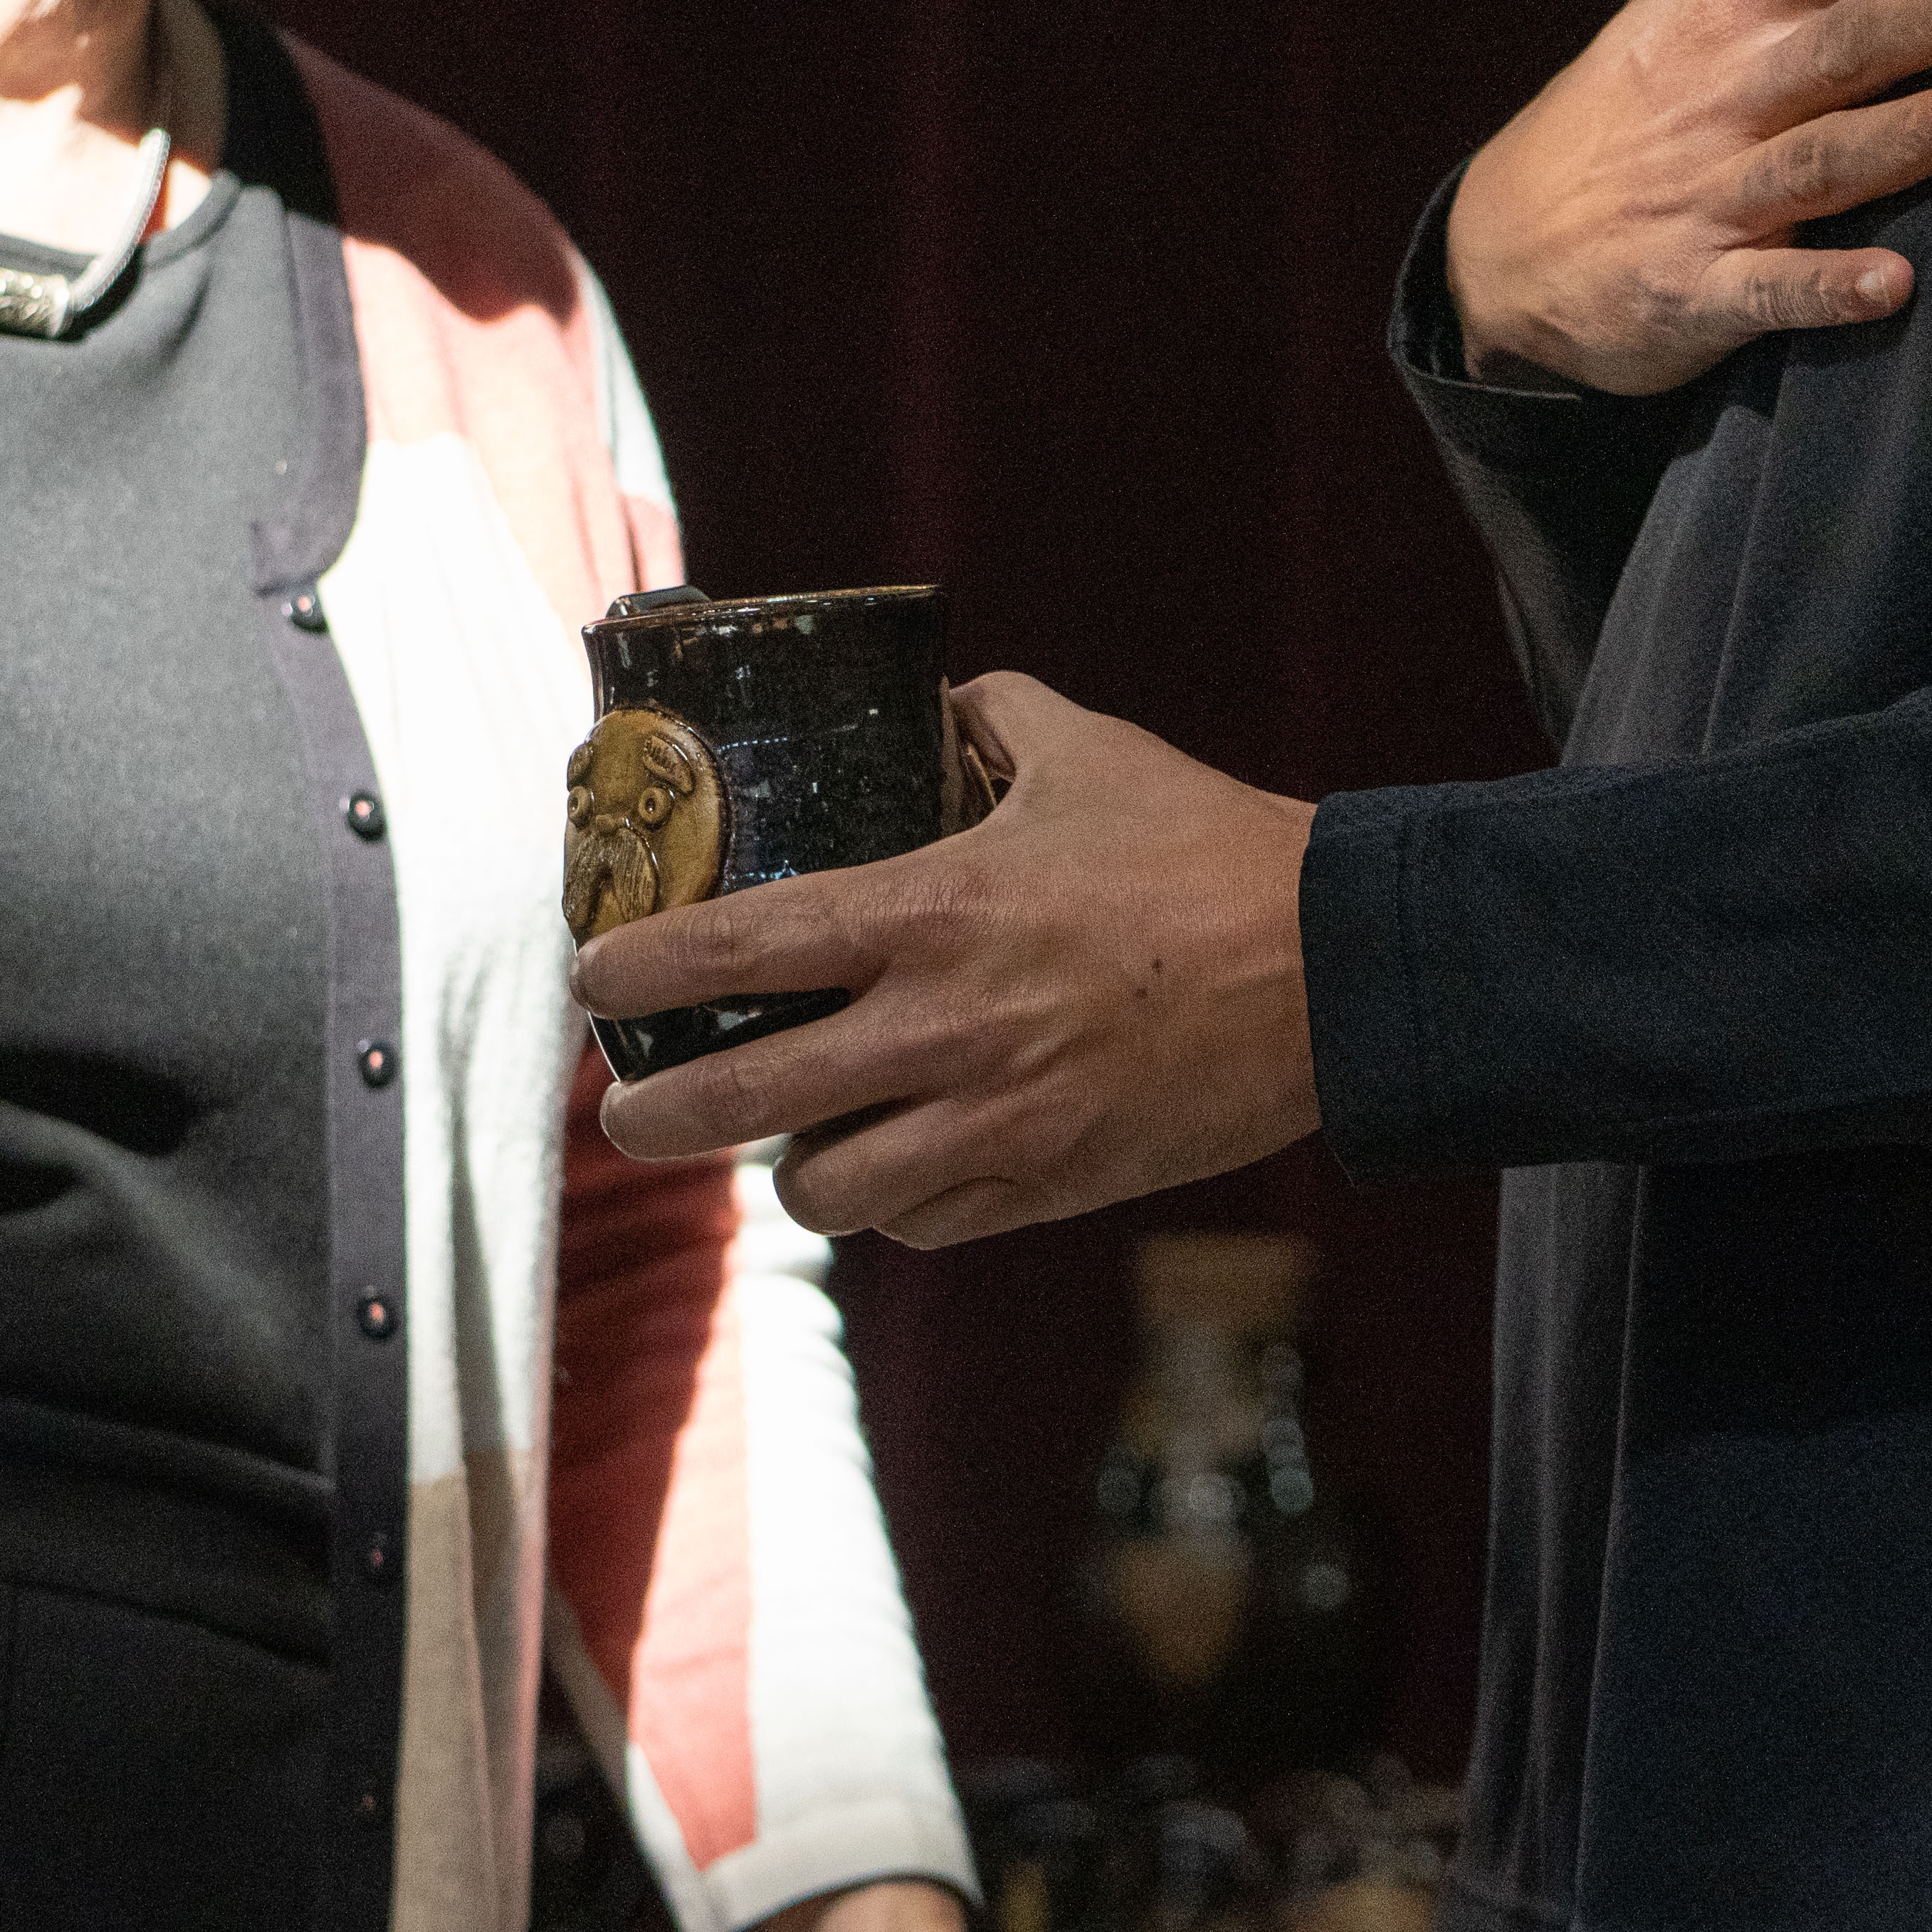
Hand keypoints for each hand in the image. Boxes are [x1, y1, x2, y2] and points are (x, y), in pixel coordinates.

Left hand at [577, 677, 1311, 1246]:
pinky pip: (923, 1225)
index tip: (598, 982)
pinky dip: (893, 1206)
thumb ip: (990, 720)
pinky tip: (896, 1170)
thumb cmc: (1206, 850)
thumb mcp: (1087, 751)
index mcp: (936, 911)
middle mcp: (947, 1027)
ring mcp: (997, 1121)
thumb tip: (937, 706)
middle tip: (626, 1113)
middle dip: (659, 1115)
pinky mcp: (1048, 1186)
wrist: (1334, 970)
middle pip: (748, 1096)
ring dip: (790, 1171)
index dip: (645, 971)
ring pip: (827, 1190)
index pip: (743, 946)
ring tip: (787, 1142)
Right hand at [1441, 0, 1931, 396]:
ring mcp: (1713, 192)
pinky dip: (1827, 288)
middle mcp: (1731, 89)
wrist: (1512, 240)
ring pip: (1826, 159)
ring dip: (1913, 133)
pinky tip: (1895, 286)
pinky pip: (1770, 291)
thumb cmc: (1650, 84)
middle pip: (1849, 37)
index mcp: (1741, 2)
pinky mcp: (1699, 291)